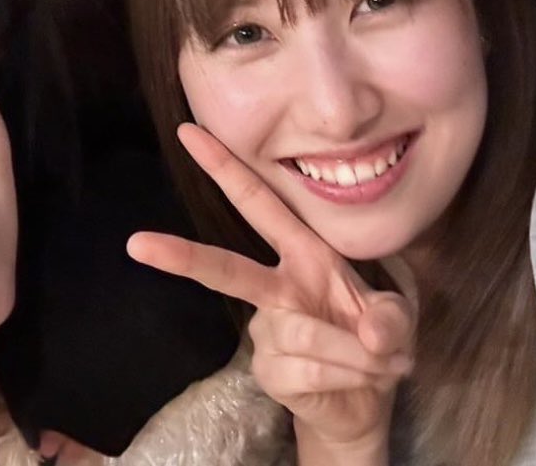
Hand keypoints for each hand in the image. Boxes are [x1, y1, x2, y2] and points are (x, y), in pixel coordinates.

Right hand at [128, 124, 415, 461]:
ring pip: (303, 332)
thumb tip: (367, 333)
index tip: (190, 132)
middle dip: (181, 255)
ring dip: (354, 352)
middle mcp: (277, 287)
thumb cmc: (376, 340)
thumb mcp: (398, 318)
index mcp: (303, 253)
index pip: (258, 203)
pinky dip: (346, 375)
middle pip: (225, 269)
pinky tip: (356, 378)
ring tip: (375, 361)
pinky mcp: (268, 371)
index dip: (225, 166)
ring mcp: (267, 331)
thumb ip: (391, 318)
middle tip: (137, 244)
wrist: (368, 403)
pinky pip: (306, 368)